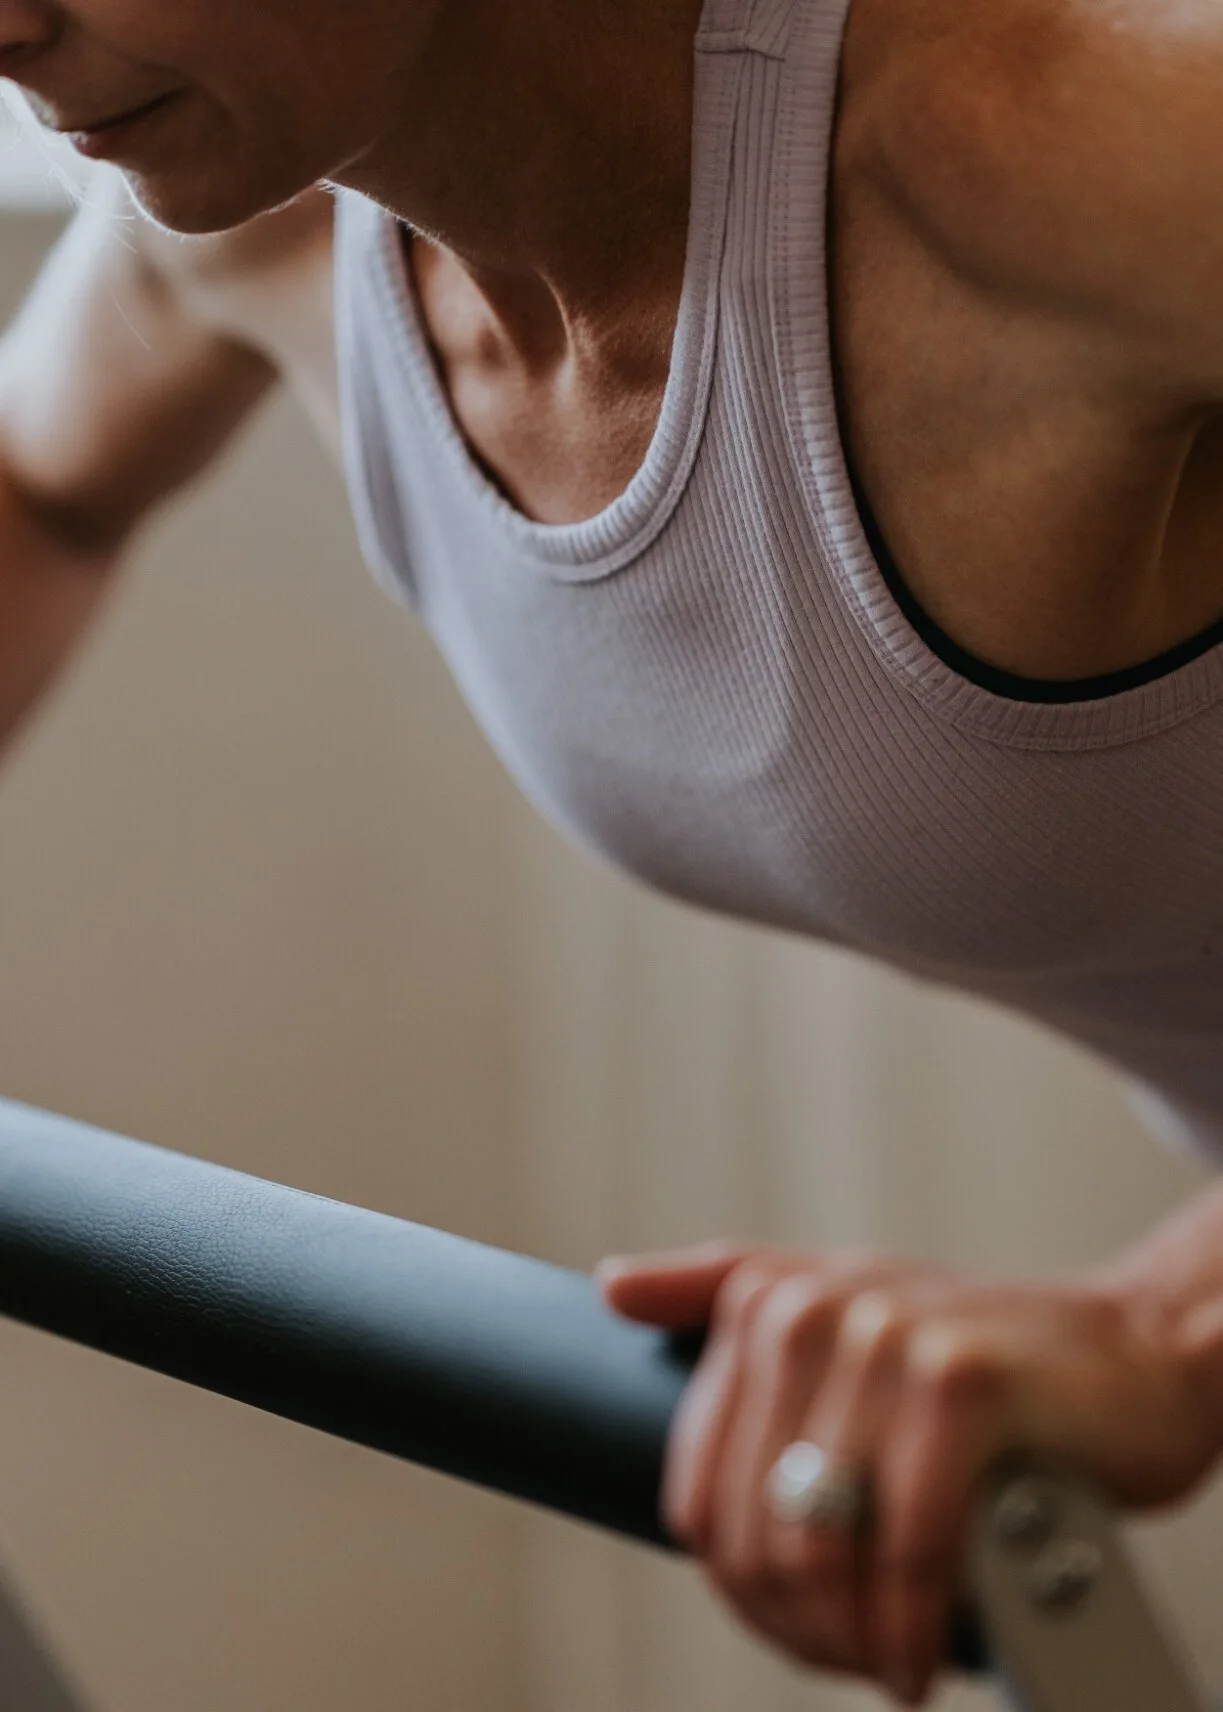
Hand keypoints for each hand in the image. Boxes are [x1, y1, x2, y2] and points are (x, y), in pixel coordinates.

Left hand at [595, 1241, 1218, 1704]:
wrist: (1135, 1349)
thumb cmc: (983, 1354)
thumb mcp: (847, 1302)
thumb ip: (726, 1291)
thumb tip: (612, 1285)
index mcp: (767, 1299)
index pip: (697, 1491)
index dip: (739, 1585)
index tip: (794, 1620)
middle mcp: (810, 1308)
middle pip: (752, 1529)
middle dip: (794, 1625)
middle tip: (850, 1658)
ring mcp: (885, 1338)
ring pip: (816, 1547)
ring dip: (847, 1641)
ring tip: (884, 1662)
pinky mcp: (960, 1383)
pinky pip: (903, 1550)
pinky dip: (909, 1630)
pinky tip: (920, 1660)